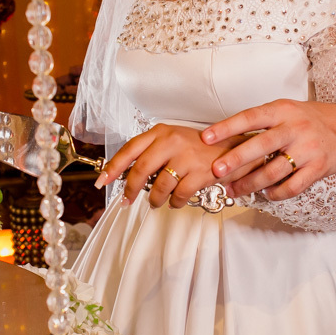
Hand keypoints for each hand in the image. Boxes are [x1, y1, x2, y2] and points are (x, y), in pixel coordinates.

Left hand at [94, 124, 254, 208]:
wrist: (233, 149)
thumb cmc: (200, 147)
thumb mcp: (174, 141)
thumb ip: (152, 153)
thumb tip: (127, 175)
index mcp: (161, 132)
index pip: (130, 149)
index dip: (113, 167)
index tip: (102, 181)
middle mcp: (171, 141)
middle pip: (141, 169)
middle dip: (131, 189)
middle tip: (127, 200)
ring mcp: (186, 157)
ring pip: (159, 186)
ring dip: (155, 199)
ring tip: (156, 202)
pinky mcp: (199, 173)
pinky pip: (179, 195)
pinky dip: (175, 202)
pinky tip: (176, 201)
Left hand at [200, 100, 335, 200]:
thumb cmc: (310, 119)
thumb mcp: (287, 109)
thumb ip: (262, 120)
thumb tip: (226, 136)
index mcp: (283, 110)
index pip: (250, 117)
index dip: (227, 127)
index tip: (206, 137)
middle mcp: (294, 128)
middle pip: (260, 146)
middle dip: (235, 160)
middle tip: (215, 172)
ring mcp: (307, 149)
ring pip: (273, 171)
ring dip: (250, 184)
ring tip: (233, 190)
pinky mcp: (318, 168)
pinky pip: (293, 186)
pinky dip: (276, 193)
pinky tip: (265, 194)